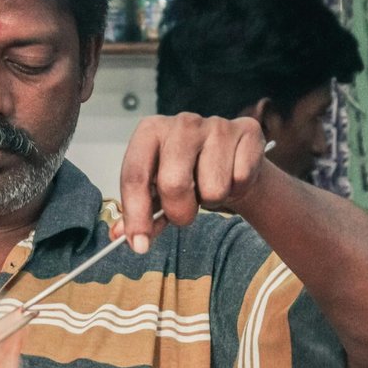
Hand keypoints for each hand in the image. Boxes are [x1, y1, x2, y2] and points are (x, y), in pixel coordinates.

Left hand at [115, 114, 271, 252]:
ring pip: (213, 188)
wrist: (231, 157)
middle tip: (184, 213)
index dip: (135, 214)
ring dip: (211, 200)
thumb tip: (119, 235)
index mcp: (150, 131)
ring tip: (210, 187)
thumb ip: (139, 211)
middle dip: (180, 212)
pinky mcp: (248, 131)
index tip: (139, 244)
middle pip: (173, 183)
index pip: (135, 175)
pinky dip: (237, 189)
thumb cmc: (190, 172)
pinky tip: (232, 177)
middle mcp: (182, 123)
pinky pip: (240, 179)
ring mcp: (217, 125)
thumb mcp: (158, 190)